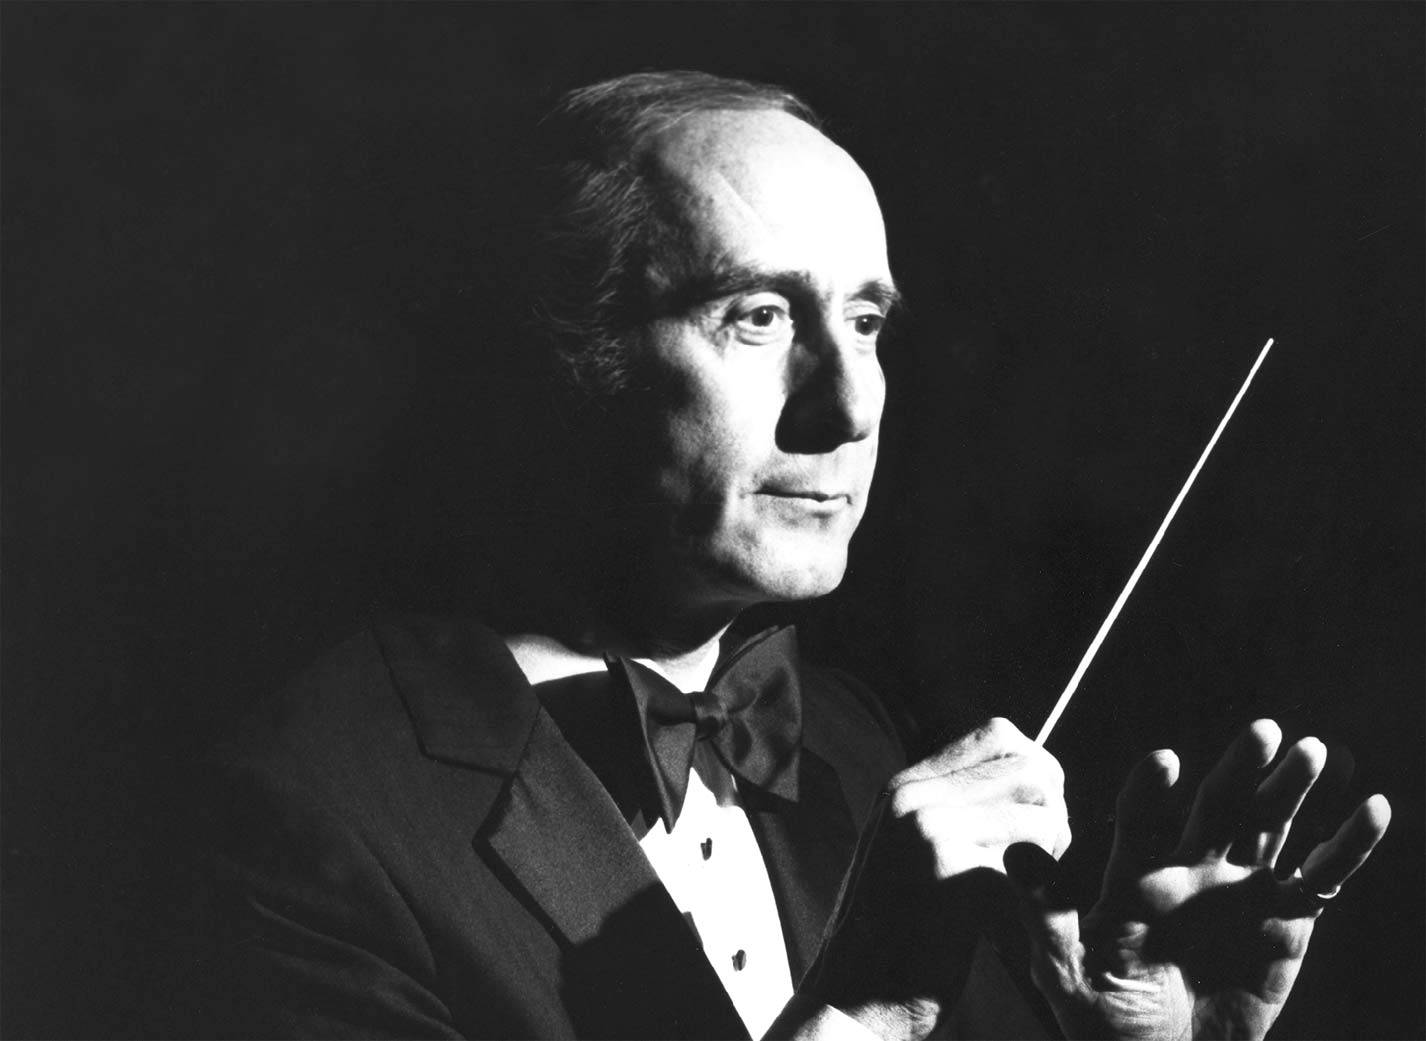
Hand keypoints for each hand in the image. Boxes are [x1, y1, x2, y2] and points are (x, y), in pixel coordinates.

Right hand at [803, 718, 1069, 1039]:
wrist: (853, 996)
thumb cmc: (891, 934)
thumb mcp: (904, 849)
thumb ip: (950, 810)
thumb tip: (1028, 782)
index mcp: (905, 786)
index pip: (998, 734)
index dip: (1036, 765)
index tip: (1039, 810)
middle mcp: (915, 798)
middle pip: (1029, 766)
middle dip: (1055, 809)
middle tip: (1046, 856)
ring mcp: (930, 833)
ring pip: (1040, 813)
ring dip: (1054, 852)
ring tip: (1031, 886)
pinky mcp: (952, 876)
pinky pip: (1032, 865)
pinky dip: (1038, 893)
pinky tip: (1016, 917)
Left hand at [1006, 719, 1390, 1040]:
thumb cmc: (1106, 1014)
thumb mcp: (1066, 969)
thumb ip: (1047, 913)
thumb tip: (1014, 854)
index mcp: (1136, 871)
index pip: (1140, 820)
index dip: (1150, 793)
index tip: (1163, 761)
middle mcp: (1191, 866)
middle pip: (1218, 809)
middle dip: (1239, 770)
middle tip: (1263, 730)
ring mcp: (1242, 886)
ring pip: (1271, 826)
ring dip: (1293, 789)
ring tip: (1314, 750)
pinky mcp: (1287, 916)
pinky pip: (1321, 876)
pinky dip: (1348, 845)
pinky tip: (1373, 808)